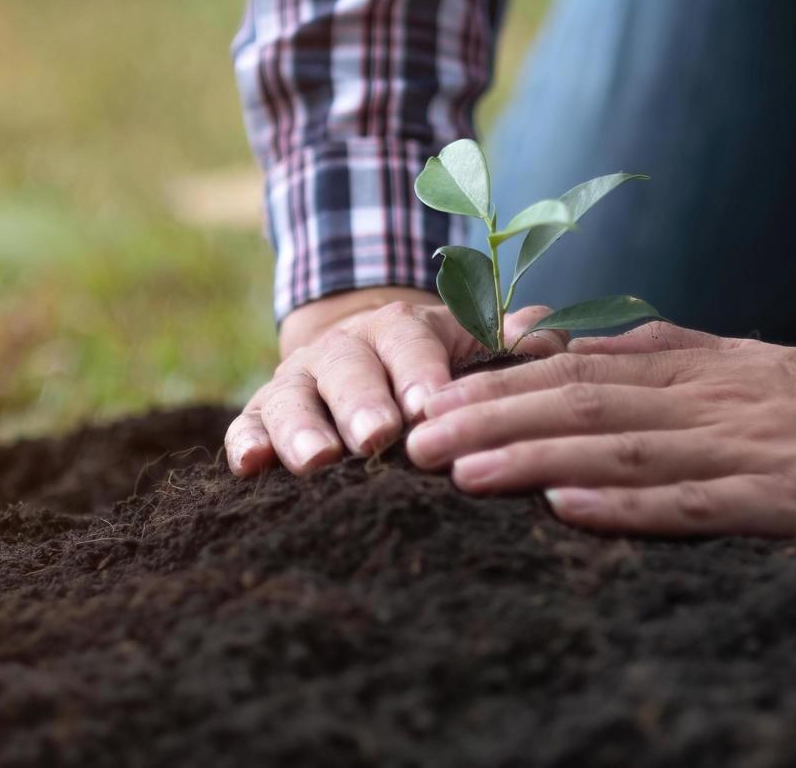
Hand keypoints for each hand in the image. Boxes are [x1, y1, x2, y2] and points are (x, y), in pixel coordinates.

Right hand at [226, 287, 567, 476]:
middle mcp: (343, 349)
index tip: (429, 407)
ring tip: (318, 461)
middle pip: (347, 368)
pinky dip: (244, 444)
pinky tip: (249, 468)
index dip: (418, 373)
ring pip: (292, 398)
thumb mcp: (473, 349)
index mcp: (398, 328)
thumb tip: (551, 334)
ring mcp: (297, 382)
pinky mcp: (261, 417)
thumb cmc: (435, 369)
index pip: (409, 343)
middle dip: (361, 402)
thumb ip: (511, 345)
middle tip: (377, 438)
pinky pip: (246, 427)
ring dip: (302, 428)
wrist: (364, 364)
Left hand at [402, 322, 795, 535]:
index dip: (493, 388)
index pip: (572, 375)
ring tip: (463, 472)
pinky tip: (570, 512)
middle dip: (490, 422)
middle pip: (581, 407)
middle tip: (414, 442)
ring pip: (622, 451)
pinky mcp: (777, 503)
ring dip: (536, 460)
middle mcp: (702, 405)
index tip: (424, 400)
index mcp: (686, 372)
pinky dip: (630, 507)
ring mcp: (738, 452)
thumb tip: (535, 334)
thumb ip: (632, 348)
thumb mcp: (719, 360)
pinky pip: (695, 505)